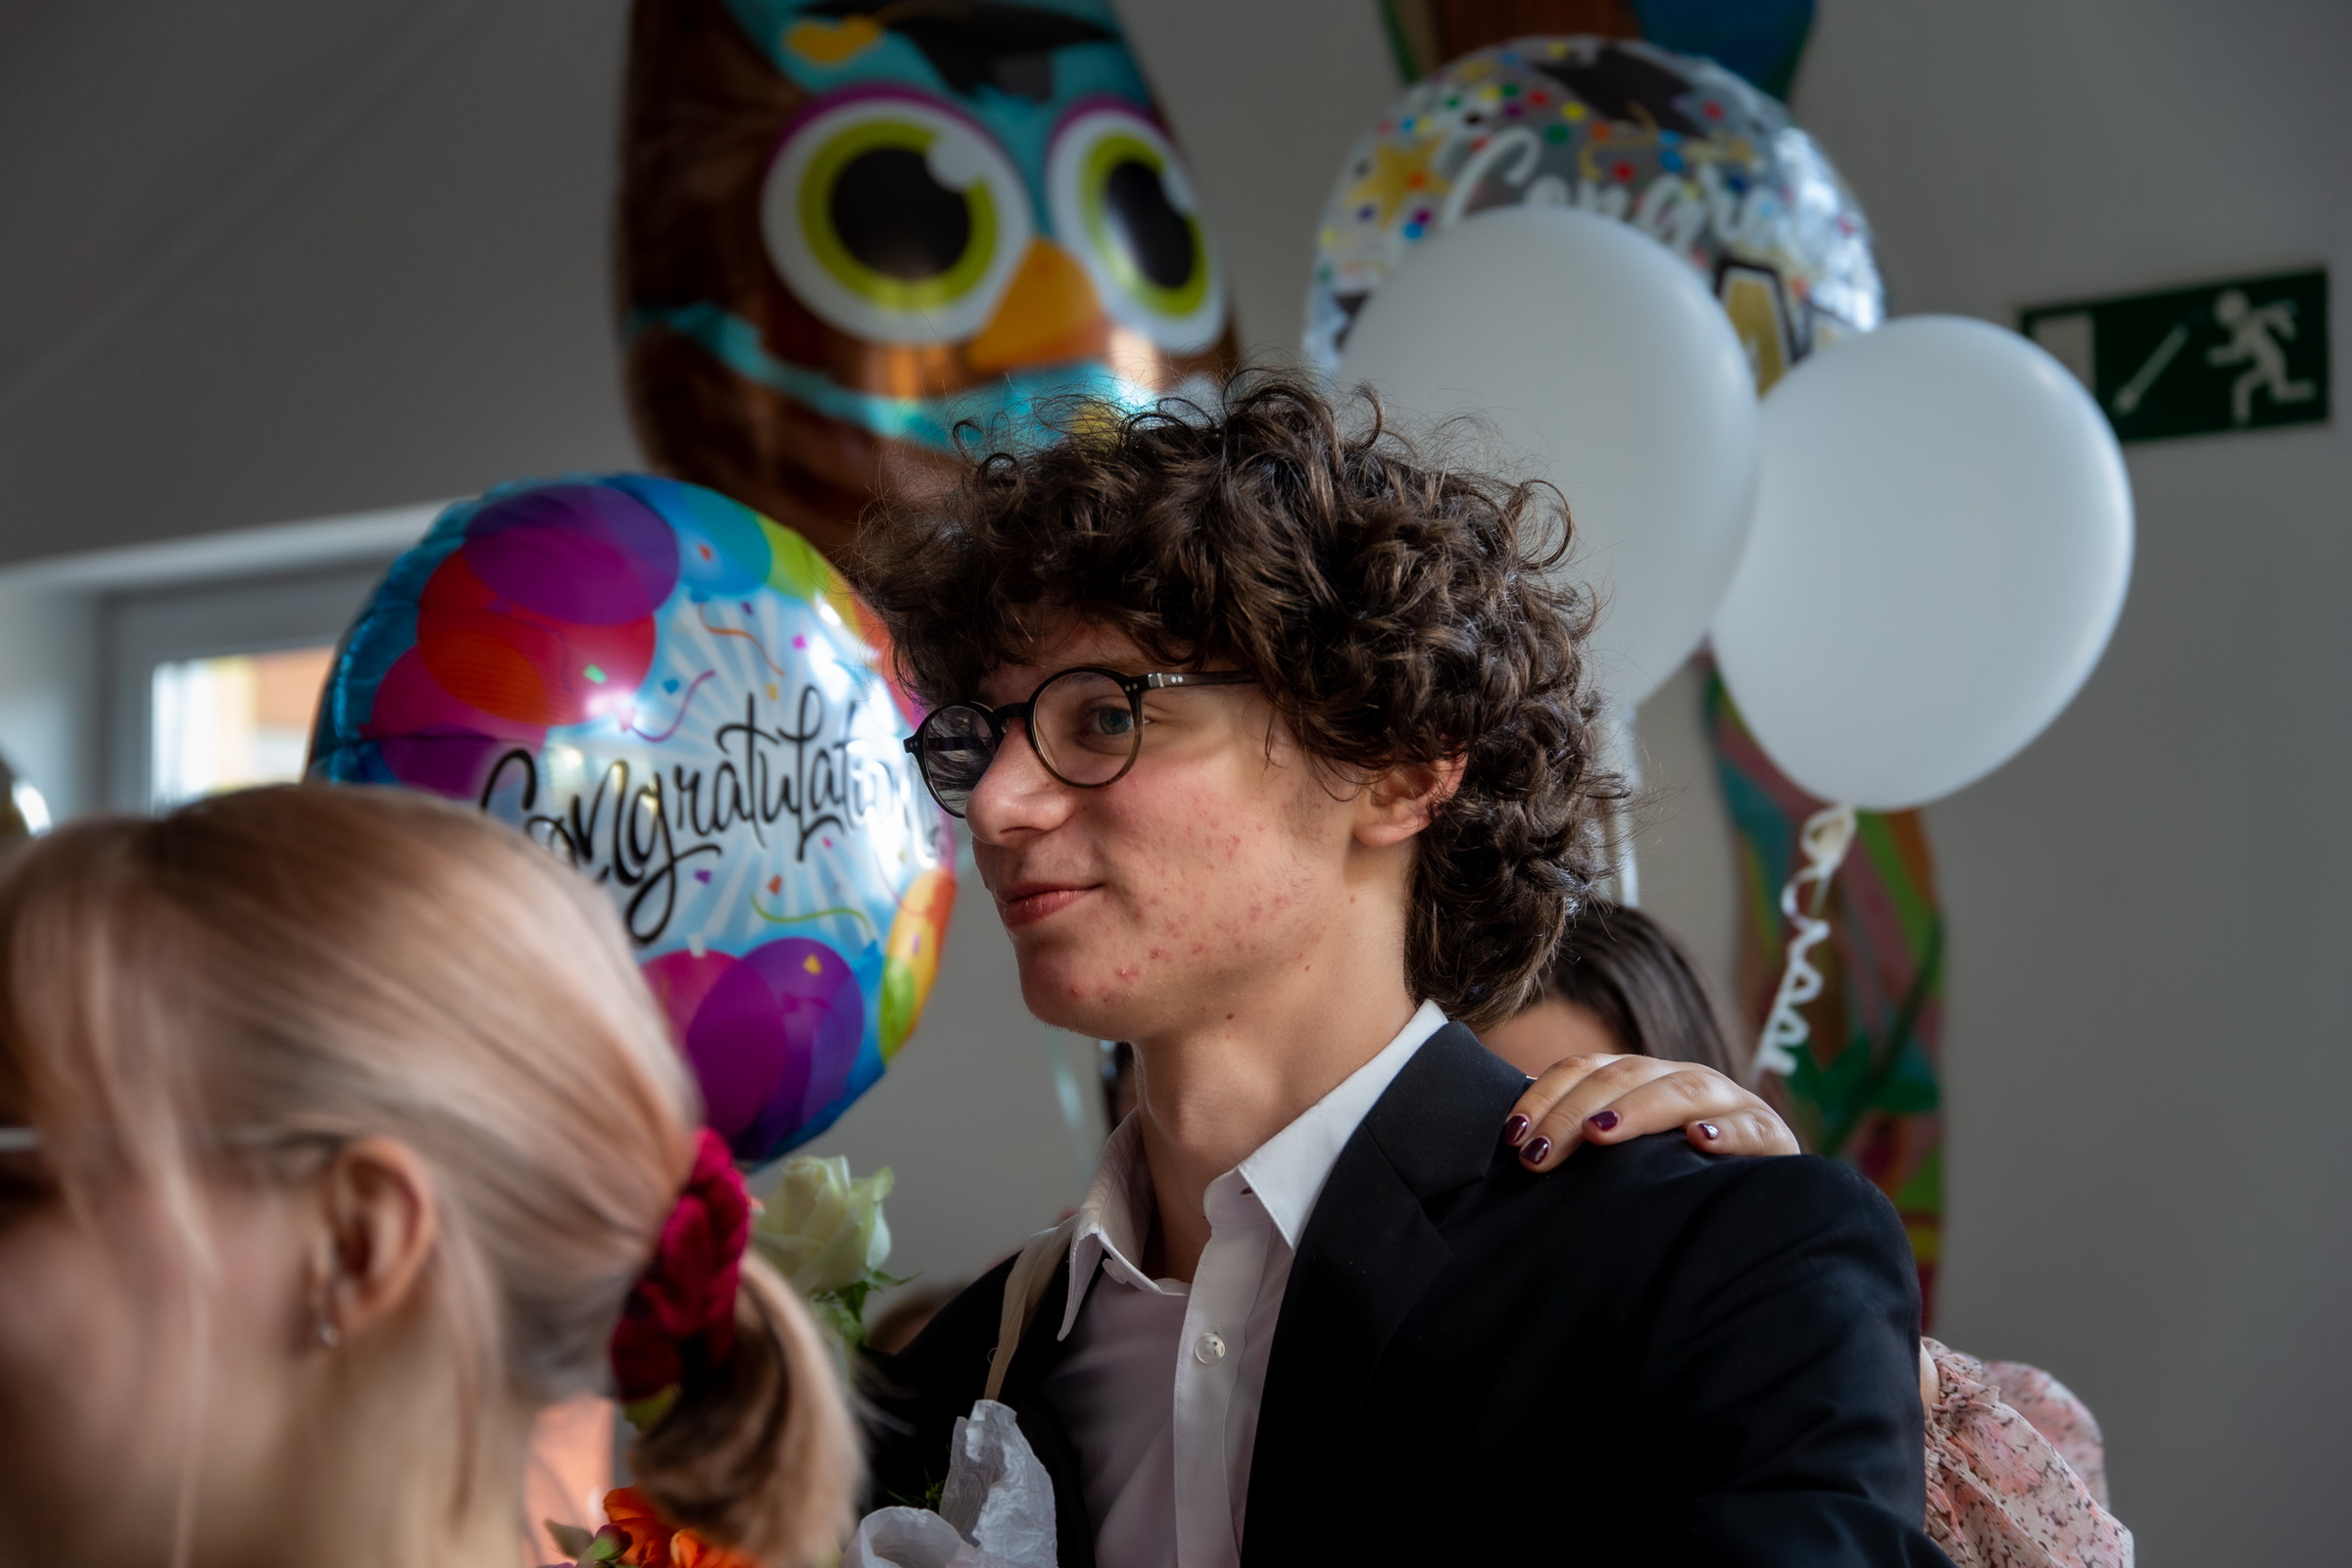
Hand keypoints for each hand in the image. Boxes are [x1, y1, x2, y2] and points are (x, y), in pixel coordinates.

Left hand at [1501, 1054, 1798, 1170]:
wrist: (1759, 1208)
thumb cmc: (1672, 1178)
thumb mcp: (1624, 1156)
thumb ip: (1578, 1141)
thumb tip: (1511, 1145)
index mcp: (1639, 1078)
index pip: (1583, 1069)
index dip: (1545, 1096)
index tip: (1512, 1136)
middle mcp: (1680, 1079)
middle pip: (1623, 1077)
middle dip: (1575, 1113)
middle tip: (1541, 1154)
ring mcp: (1727, 1102)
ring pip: (1681, 1089)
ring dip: (1638, 1110)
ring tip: (1601, 1134)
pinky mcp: (1770, 1135)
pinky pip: (1750, 1128)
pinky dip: (1724, 1131)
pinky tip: (1699, 1141)